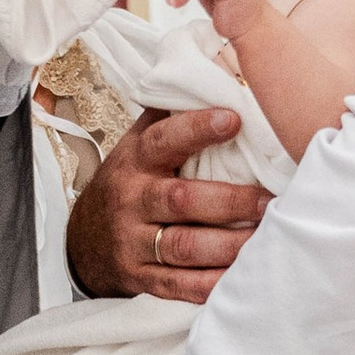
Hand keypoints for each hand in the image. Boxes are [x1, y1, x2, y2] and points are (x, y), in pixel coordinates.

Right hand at [67, 105, 266, 302]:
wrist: (84, 242)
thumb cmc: (129, 184)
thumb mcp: (138, 144)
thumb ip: (171, 114)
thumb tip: (218, 68)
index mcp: (134, 160)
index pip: (162, 140)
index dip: (197, 130)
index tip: (234, 120)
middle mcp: (132, 200)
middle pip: (180, 199)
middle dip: (229, 201)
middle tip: (270, 200)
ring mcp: (133, 242)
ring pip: (183, 246)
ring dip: (229, 245)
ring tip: (265, 237)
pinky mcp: (141, 278)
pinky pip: (179, 286)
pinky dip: (212, 284)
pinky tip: (242, 276)